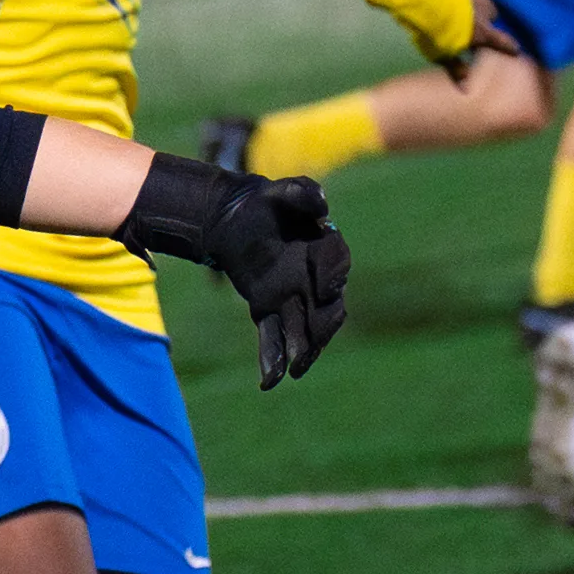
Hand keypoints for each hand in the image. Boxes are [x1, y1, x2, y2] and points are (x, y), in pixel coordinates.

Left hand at [205, 173, 351, 388]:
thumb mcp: (283, 191)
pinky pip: (272, 337)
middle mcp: (313, 280)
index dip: (331, 276)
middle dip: (323, 326)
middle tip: (315, 340)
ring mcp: (291, 298)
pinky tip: (269, 381)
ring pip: (303, 330)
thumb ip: (304, 193)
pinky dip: (272, 359)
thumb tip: (322, 208)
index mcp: (324, 250)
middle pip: (328, 309)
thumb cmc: (268, 203)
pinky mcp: (266, 309)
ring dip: (302, 350)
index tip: (324, 286)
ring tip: (296, 369)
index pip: (337, 265)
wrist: (236, 217)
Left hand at [433, 0, 519, 80]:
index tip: (517, 49)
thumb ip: (455, 69)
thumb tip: (466, 88)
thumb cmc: (434, 32)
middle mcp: (483, 9)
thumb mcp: (442, 55)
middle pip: (494, 12)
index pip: (501, 41)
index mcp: (481, 31)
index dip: (509, 45)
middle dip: (489, 15)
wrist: (424, 0)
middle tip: (480, 17)